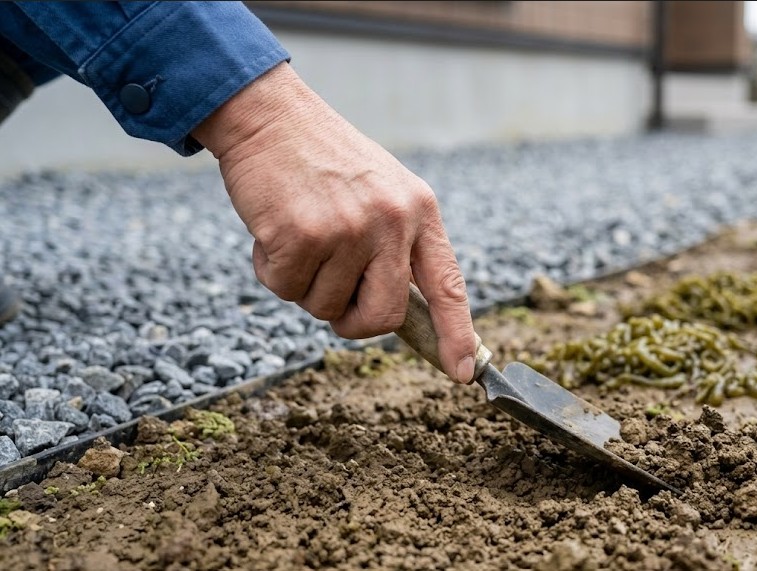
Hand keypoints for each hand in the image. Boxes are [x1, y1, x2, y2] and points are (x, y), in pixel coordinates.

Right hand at [192, 63, 477, 382]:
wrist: (271, 116)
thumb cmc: (325, 161)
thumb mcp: (384, 191)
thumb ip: (398, 245)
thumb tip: (398, 313)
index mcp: (420, 211)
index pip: (448, 285)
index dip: (457, 334)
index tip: (464, 372)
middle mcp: (392, 221)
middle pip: (383, 316)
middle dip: (354, 321)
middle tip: (333, 297)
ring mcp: (349, 228)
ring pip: (325, 307)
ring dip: (304, 284)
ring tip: (299, 232)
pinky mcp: (302, 235)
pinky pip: (285, 289)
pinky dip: (271, 270)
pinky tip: (274, 228)